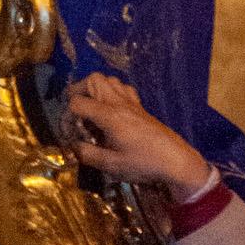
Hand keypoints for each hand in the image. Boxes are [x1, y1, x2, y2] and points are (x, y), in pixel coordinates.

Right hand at [64, 75, 211, 200]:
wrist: (177, 161)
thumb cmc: (144, 163)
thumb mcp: (112, 165)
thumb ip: (88, 155)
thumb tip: (73, 147)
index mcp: (109, 116)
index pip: (78, 102)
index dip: (67, 113)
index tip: (68, 128)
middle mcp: (118, 103)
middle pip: (94, 79)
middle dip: (79, 89)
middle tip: (76, 107)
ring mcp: (131, 103)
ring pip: (110, 79)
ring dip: (96, 88)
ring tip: (92, 105)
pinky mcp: (141, 107)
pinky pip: (123, 88)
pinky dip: (113, 91)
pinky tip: (112, 108)